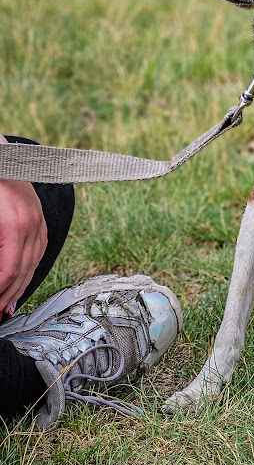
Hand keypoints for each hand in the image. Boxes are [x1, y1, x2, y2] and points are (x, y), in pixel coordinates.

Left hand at [0, 136, 47, 316]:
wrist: (2, 157)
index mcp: (15, 225)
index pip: (8, 272)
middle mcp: (32, 224)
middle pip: (22, 271)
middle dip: (6, 296)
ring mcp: (38, 220)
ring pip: (34, 262)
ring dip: (20, 287)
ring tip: (7, 306)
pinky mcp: (39, 217)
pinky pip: (39, 249)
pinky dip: (30, 268)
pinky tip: (21, 280)